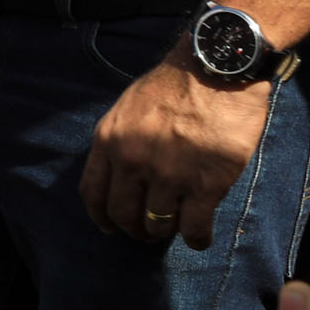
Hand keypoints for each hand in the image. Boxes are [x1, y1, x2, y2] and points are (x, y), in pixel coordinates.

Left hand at [83, 54, 277, 246]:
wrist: (217, 70)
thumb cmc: (175, 83)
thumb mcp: (129, 106)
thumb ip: (120, 140)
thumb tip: (120, 172)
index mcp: (110, 140)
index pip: (92, 193)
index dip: (101, 217)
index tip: (110, 227)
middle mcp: (133, 161)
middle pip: (123, 215)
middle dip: (135, 228)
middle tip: (149, 230)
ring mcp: (169, 175)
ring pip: (158, 226)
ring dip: (166, 231)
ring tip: (176, 225)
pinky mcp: (205, 185)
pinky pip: (194, 229)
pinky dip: (197, 239)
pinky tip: (200, 237)